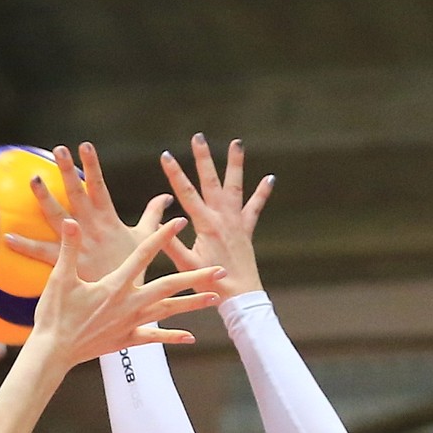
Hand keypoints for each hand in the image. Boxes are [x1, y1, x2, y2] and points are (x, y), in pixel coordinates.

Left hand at [12, 143, 170, 279]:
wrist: (125, 304)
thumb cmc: (134, 271)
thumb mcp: (144, 239)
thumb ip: (152, 215)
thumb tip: (166, 197)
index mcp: (108, 220)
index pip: (99, 186)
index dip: (92, 165)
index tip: (84, 145)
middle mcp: (92, 227)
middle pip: (77, 193)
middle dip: (68, 171)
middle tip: (58, 150)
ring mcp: (78, 244)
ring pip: (58, 216)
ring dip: (45, 197)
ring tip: (34, 179)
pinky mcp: (67, 263)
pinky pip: (42, 252)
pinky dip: (25, 245)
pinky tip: (8, 237)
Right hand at [20, 218, 221, 365]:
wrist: (54, 352)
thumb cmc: (55, 314)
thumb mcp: (60, 278)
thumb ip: (69, 248)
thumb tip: (70, 221)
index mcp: (115, 285)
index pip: (144, 254)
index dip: (162, 236)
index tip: (180, 222)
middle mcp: (129, 304)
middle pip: (169, 286)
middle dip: (195, 277)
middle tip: (220, 270)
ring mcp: (131, 323)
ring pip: (168, 311)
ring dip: (192, 305)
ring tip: (214, 299)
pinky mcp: (127, 340)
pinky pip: (155, 338)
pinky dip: (173, 337)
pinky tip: (191, 337)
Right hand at [161, 134, 272, 297]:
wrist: (240, 296)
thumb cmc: (210, 283)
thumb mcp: (185, 266)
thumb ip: (172, 244)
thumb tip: (162, 223)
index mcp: (205, 225)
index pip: (186, 194)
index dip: (174, 173)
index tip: (165, 155)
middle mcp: (222, 218)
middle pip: (211, 181)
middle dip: (203, 158)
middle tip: (198, 137)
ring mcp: (236, 222)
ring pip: (235, 187)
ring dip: (235, 164)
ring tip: (237, 143)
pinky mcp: (246, 230)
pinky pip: (255, 207)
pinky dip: (262, 192)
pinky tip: (270, 178)